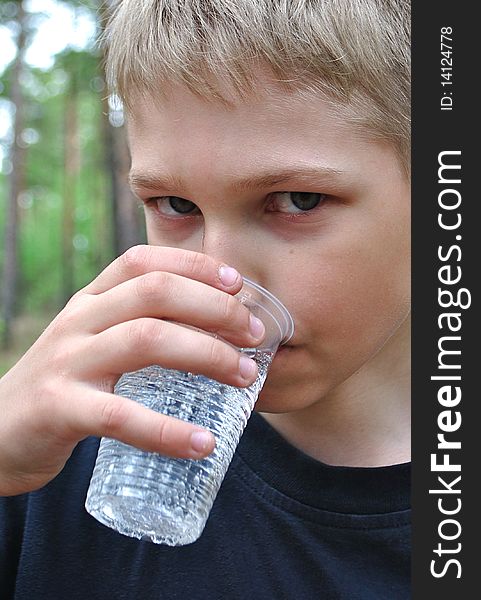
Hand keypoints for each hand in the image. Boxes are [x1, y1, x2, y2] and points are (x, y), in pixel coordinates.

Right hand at [0, 245, 264, 495]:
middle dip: (215, 308)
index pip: (143, 262)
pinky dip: (167, 430)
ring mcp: (67, 362)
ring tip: (246, 378)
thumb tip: (214, 330)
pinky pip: (121, 415)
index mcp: (90, 301)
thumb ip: (136, 327)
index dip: (195, 265)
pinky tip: (203, 442)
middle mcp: (78, 320)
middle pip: (155, 292)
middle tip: (255, 335)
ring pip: (145, 340)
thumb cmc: (64, 386)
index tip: (239, 283)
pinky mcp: (59, 409)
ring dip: (207, 355)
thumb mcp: (93, 343)